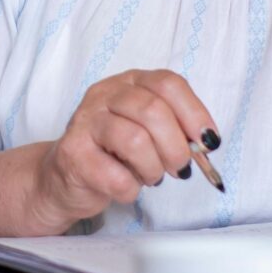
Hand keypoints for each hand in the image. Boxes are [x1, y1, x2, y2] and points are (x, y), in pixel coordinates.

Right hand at [29, 70, 218, 232]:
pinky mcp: (72, 154)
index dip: (194, 113)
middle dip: (176, 147)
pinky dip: (130, 190)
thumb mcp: (148, 131)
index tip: (208, 142)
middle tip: (179, 169)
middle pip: (153, 110)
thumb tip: (204, 144)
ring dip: (153, 168)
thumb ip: (175, 128)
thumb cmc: (114, 153)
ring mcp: (84, 121)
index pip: (168, 83)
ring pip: (135, 140)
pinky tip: (125, 187)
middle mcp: (104, 94)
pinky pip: (116, 176)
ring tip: (150, 177)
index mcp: (129, 82)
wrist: (64, 177)